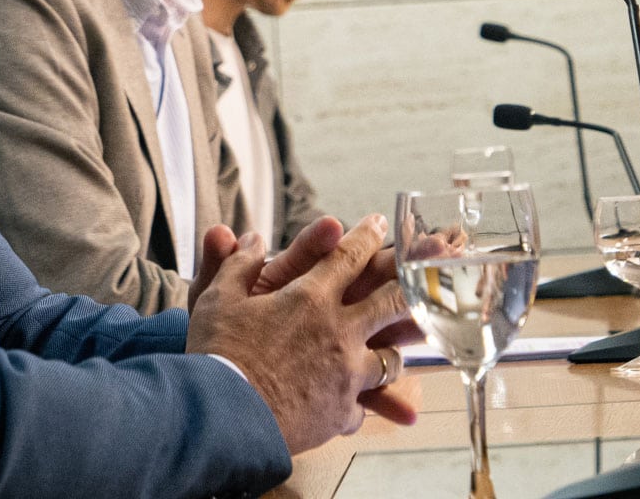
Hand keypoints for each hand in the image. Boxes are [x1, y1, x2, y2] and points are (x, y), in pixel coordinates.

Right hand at [187, 214, 408, 453]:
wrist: (223, 417)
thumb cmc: (218, 354)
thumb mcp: (217, 298)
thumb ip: (237, 265)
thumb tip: (247, 239)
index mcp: (311, 297)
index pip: (349, 257)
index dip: (367, 236)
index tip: (380, 223)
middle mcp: (339, 331)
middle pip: (391, 302)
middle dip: (411, 286)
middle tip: (422, 278)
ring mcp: (347, 374)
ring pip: (390, 360)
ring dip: (392, 353)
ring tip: (394, 353)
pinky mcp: (342, 411)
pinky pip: (364, 405)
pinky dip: (362, 404)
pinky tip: (359, 406)